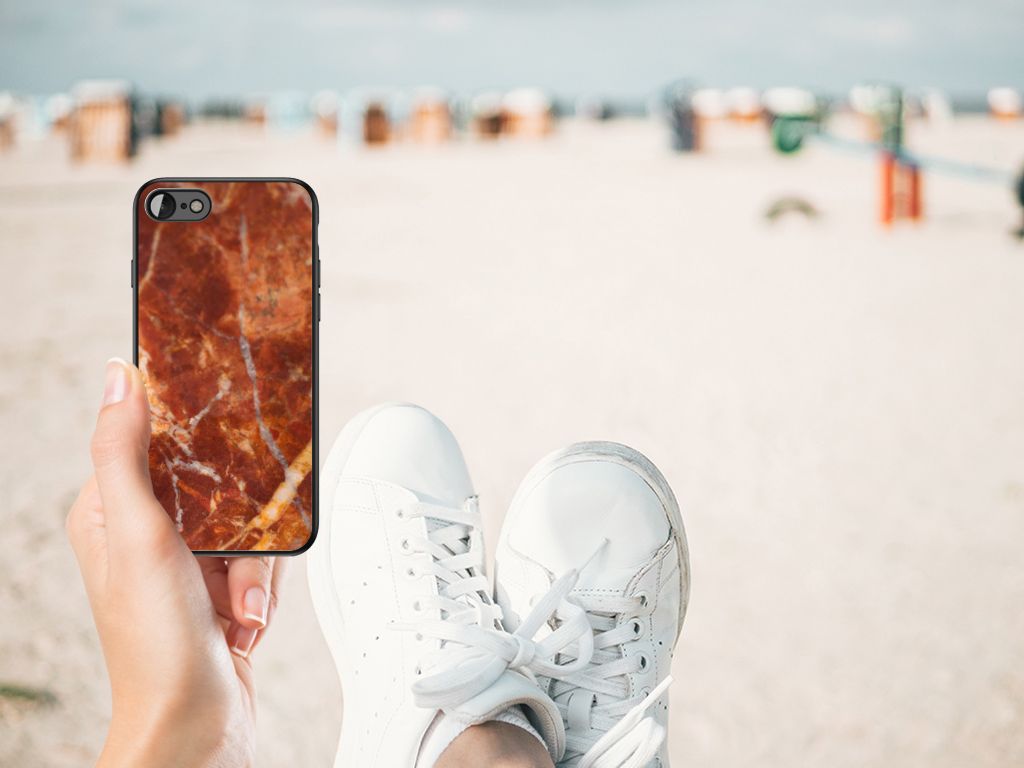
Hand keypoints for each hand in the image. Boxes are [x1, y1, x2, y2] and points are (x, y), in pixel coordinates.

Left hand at [66, 358, 285, 766]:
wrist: (196, 726)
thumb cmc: (156, 644)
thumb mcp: (138, 535)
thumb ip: (123, 452)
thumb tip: (119, 376)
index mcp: (110, 510)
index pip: (153, 437)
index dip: (192, 433)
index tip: (223, 431)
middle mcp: (146, 532)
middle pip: (217, 479)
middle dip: (241, 522)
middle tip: (233, 558)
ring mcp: (185, 562)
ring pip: (248, 519)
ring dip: (255, 567)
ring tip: (238, 606)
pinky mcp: (218, 587)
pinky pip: (261, 558)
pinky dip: (262, 589)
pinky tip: (245, 620)